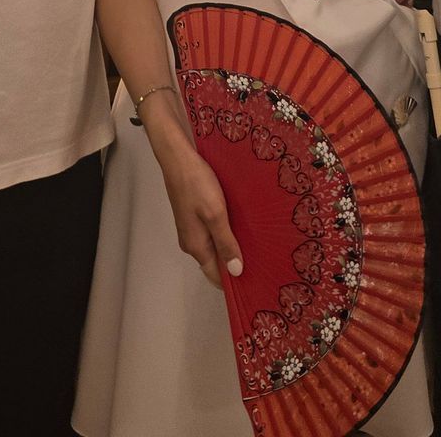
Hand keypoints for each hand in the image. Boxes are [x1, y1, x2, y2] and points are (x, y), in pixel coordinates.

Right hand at [156, 147, 243, 288]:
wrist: (178, 158)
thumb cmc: (197, 184)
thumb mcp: (216, 214)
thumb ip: (225, 243)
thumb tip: (235, 272)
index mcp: (196, 246)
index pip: (215, 275)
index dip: (234, 281)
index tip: (255, 280)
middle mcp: (192, 242)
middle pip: (215, 262)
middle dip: (235, 263)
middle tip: (262, 261)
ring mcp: (191, 229)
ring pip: (214, 246)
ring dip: (231, 246)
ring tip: (256, 244)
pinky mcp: (194, 216)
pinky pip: (212, 233)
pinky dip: (225, 233)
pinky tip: (240, 225)